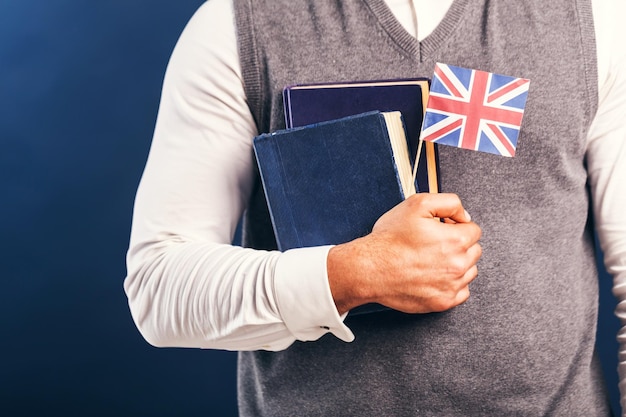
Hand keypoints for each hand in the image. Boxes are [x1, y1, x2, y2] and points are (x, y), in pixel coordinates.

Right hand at [327, 193, 481, 314]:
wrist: (370, 269)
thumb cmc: (390, 238)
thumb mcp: (417, 204)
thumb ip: (449, 203)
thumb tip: (465, 216)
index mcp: (456, 240)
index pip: (473, 230)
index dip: (455, 226)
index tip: (440, 229)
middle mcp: (458, 265)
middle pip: (474, 251)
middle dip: (458, 245)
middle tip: (434, 244)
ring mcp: (451, 286)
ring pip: (469, 271)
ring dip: (457, 264)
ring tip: (432, 260)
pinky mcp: (442, 302)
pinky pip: (461, 292)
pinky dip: (452, 284)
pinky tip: (434, 276)